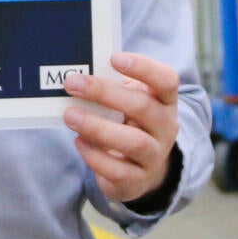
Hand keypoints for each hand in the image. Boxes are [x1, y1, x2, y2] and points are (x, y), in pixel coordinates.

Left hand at [61, 51, 182, 207]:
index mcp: (165, 101)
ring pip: (133, 142)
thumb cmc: (130, 124)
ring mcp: (154, 156)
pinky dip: (94, 155)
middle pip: (143, 107)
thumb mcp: (128, 102)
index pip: (166, 80)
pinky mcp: (137, 180)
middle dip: (105, 93)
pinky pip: (117, 170)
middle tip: (73, 84)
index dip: (144, 68)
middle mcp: (166, 128)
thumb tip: (78, 71)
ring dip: (98, 127)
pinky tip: (79, 141)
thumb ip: (112, 86)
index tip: (114, 58)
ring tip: (71, 115)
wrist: (143, 170)